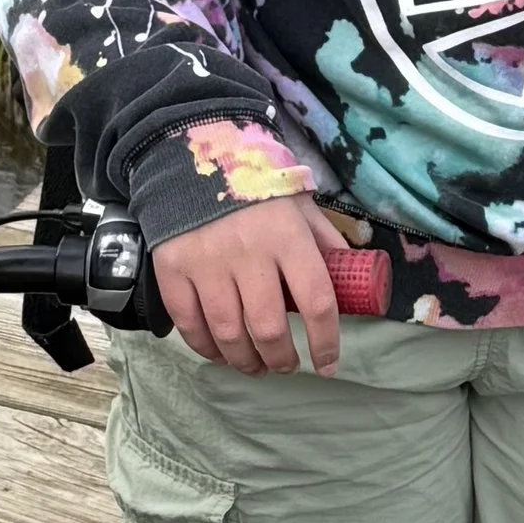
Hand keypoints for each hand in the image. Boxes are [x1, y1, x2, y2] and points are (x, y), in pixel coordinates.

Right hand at [152, 198, 349, 377]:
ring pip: (229, 334)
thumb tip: (351, 280)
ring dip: (246, 362)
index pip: (317, 302)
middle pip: (269, 329)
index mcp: (288, 236)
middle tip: (287, 366)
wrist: (193, 156)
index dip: (326, 342)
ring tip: (256, 366)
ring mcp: (206, 263)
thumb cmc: (255, 185)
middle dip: (282, 359)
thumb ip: (324, 241)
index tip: (328, 364)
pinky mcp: (172, 269)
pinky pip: (189, 324)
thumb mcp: (299, 205)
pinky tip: (220, 354)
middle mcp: (248, 253)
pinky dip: (205, 348)